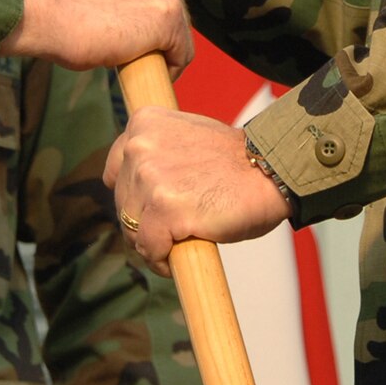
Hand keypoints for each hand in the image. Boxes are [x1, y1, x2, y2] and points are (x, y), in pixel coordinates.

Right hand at [3, 0, 190, 71]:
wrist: (48, 16)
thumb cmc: (56, 0)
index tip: (130, 17)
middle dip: (154, 19)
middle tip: (132, 41)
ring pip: (178, 23)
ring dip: (162, 43)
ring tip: (140, 60)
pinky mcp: (169, 14)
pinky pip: (183, 50)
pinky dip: (172, 66)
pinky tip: (153, 74)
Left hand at [104, 111, 294, 275]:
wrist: (269, 171)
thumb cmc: (235, 162)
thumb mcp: (185, 138)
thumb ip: (158, 154)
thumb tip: (136, 187)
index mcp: (144, 123)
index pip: (116, 172)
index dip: (132, 198)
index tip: (150, 210)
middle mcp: (140, 146)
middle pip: (123, 204)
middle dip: (143, 224)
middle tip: (171, 232)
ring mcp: (150, 177)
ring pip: (132, 229)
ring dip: (151, 244)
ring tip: (176, 245)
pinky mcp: (165, 209)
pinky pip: (149, 248)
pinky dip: (160, 260)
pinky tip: (176, 259)